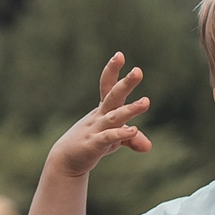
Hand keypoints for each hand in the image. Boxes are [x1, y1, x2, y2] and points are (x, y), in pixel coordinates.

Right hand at [47, 53, 153, 175]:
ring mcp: (96, 129)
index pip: (107, 86)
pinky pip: (108, 137)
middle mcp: (100, 116)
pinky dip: (121, 134)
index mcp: (103, 109)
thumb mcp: (112, 140)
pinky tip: (134, 130)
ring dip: (130, 109)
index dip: (112, 71)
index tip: (119, 54)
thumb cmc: (91, 143)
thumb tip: (148, 147)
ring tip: (146, 102)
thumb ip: (130, 140)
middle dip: (125, 83)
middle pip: (113, 96)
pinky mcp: (94, 144)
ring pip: (114, 117)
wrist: (66, 160)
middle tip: (138, 71)